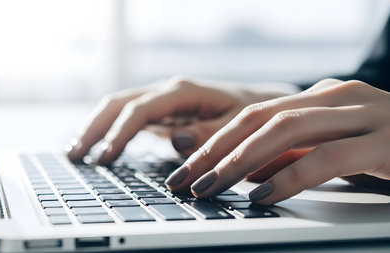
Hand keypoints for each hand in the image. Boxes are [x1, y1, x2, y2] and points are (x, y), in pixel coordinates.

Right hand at [67, 76, 285, 162]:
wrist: (257, 104)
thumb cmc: (249, 115)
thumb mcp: (237, 126)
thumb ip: (209, 135)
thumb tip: (176, 139)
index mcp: (182, 92)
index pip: (140, 110)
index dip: (119, 133)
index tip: (104, 157)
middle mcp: (166, 93)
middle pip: (119, 104)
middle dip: (94, 128)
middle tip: (75, 155)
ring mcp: (161, 102)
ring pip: (117, 108)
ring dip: (95, 127)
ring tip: (75, 152)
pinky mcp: (160, 113)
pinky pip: (127, 118)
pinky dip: (108, 130)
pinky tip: (97, 146)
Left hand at [165, 79, 389, 204]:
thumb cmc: (389, 152)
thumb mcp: (331, 149)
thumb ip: (293, 154)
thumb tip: (245, 170)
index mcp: (322, 97)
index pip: (254, 114)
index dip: (215, 140)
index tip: (185, 166)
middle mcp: (340, 97)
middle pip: (261, 118)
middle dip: (217, 150)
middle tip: (186, 179)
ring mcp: (367, 114)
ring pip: (287, 130)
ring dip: (242, 161)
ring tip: (211, 187)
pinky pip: (328, 157)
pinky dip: (292, 175)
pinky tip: (264, 194)